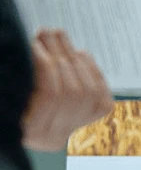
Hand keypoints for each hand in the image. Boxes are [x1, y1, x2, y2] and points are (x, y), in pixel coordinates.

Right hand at [21, 29, 113, 151]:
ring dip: (74, 59)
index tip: (35, 43)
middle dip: (60, 56)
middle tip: (48, 32)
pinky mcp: (90, 120)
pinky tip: (80, 54)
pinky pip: (102, 97)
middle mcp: (54, 137)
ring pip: (88, 92)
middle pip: (72, 92)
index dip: (44, 65)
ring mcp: (74, 129)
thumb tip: (35, 45)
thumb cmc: (10, 93)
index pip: (51, 95)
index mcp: (30, 131)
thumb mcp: (12, 85)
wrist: (21, 116)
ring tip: (59, 37)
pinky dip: (94, 72)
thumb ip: (23, 71)